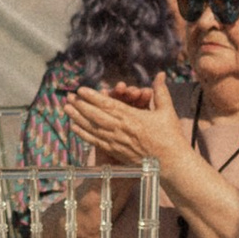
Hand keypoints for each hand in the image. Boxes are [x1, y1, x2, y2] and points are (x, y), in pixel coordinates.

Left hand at [65, 75, 185, 177]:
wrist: (172, 164)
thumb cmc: (171, 137)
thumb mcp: (167, 111)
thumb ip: (161, 92)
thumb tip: (161, 74)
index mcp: (132, 117)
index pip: (107, 105)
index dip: (92, 97)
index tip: (81, 90)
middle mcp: (121, 129)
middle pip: (95, 115)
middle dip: (80, 105)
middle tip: (68, 97)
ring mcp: (117, 142)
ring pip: (92, 128)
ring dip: (78, 118)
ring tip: (66, 109)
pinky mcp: (116, 152)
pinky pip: (96, 142)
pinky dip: (84, 134)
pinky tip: (74, 128)